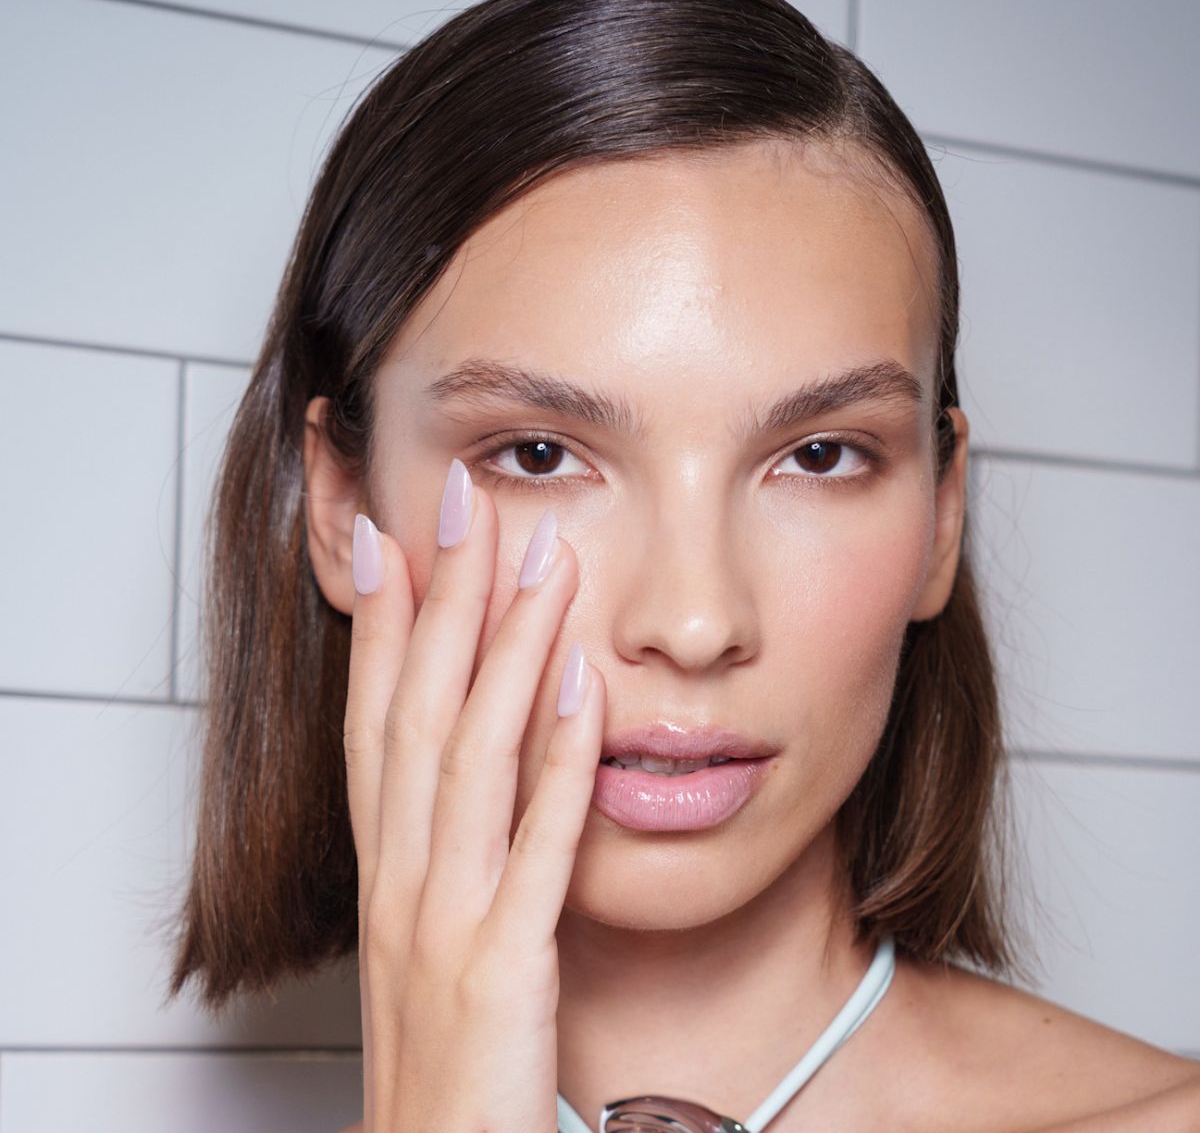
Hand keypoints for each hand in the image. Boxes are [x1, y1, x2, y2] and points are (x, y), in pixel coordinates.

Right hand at [344, 460, 602, 1132]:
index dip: (384, 619)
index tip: (396, 531)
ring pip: (470, 755)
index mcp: (384, 864)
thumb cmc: (441, 1052)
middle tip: (466, 497)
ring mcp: (444, 918)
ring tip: (543, 556)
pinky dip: (556, 762)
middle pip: (418, 708)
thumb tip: (489, 756)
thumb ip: (453, 843)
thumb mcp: (430, 931)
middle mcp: (400, 875)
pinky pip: (534, 848)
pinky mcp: (501, 969)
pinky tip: (585, 689)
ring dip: (506, 649)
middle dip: (442, 596)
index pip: (374, 715)